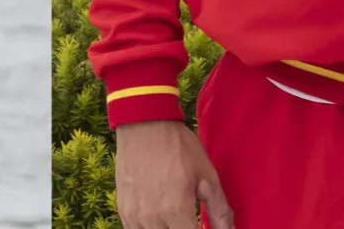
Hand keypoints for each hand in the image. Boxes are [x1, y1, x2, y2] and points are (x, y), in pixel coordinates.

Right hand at [114, 120, 233, 228]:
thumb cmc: (178, 147)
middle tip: (189, 218)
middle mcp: (152, 219)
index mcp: (176, 211)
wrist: (144, 125)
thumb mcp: (207, 176)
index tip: (202, 226)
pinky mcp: (123, 211)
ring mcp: (134, 216)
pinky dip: (150, 228)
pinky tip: (160, 217)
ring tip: (175, 217)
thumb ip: (220, 211)